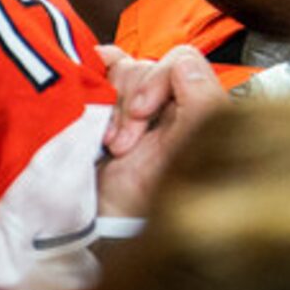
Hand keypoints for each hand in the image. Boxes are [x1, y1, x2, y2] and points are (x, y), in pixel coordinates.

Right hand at [97, 42, 224, 221]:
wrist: (108, 228)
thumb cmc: (152, 201)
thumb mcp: (189, 150)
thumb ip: (202, 100)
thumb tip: (183, 62)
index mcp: (196, 108)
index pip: (179, 61)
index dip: (156, 81)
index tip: (141, 113)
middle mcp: (167, 104)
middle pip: (145, 66)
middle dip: (129, 104)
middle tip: (122, 144)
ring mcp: (132, 107)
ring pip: (119, 72)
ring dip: (109, 106)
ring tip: (107, 144)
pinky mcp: (102, 111)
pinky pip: (97, 70)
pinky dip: (92, 70)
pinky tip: (87, 90)